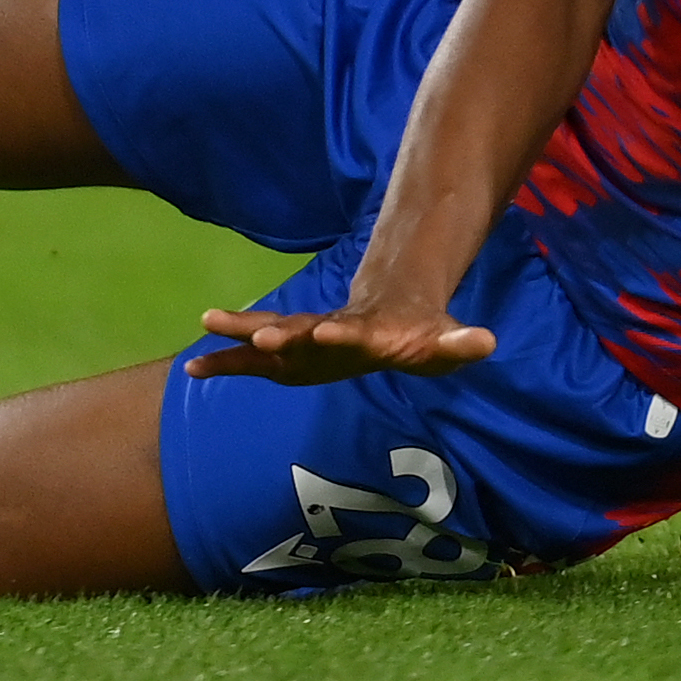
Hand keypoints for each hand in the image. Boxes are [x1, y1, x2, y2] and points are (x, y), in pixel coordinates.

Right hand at [185, 301, 495, 385]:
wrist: (393, 310)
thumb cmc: (423, 333)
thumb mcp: (447, 341)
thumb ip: (462, 343)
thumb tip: (486, 341)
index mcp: (369, 331)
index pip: (355, 331)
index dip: (342, 333)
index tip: (325, 332)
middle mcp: (331, 331)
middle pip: (304, 329)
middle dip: (282, 330)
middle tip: (258, 330)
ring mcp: (307, 342)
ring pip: (270, 335)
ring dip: (241, 332)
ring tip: (206, 322)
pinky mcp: (291, 357)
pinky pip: (253, 361)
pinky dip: (226, 363)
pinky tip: (193, 370)